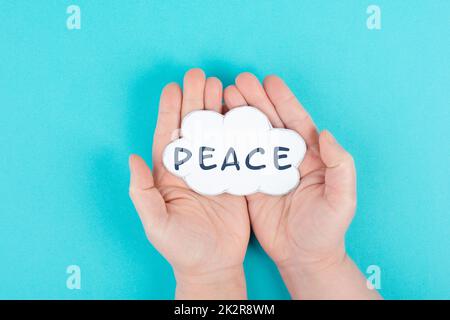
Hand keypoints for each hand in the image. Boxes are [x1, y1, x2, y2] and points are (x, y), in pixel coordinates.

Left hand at [129, 69, 248, 298]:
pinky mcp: (235, 179)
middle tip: (199, 75)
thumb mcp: (156, 223)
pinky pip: (237, 150)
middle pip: (192, 127)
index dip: (169, 111)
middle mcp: (192, 167)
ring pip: (215, 133)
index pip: (168, 136)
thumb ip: (142, 192)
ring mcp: (215, 171)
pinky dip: (238, 130)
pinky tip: (240, 111)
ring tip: (219, 84)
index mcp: (170, 174)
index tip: (172, 87)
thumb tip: (131, 158)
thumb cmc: (181, 247)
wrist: (213, 265)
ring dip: (216, 109)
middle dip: (194, 100)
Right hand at [224, 73, 380, 298]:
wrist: (304, 257)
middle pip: (270, 123)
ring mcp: (267, 171)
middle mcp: (286, 159)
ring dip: (239, 116)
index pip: (296, 122)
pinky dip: (227, 144)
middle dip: (255, 101)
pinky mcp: (251, 186)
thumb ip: (340, 166)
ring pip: (251, 137)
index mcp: (310, 156)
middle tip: (238, 81)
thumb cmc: (327, 229)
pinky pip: (238, 160)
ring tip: (224, 96)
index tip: (269, 80)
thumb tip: (326, 133)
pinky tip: (216, 128)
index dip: (283, 100)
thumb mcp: (342, 200)